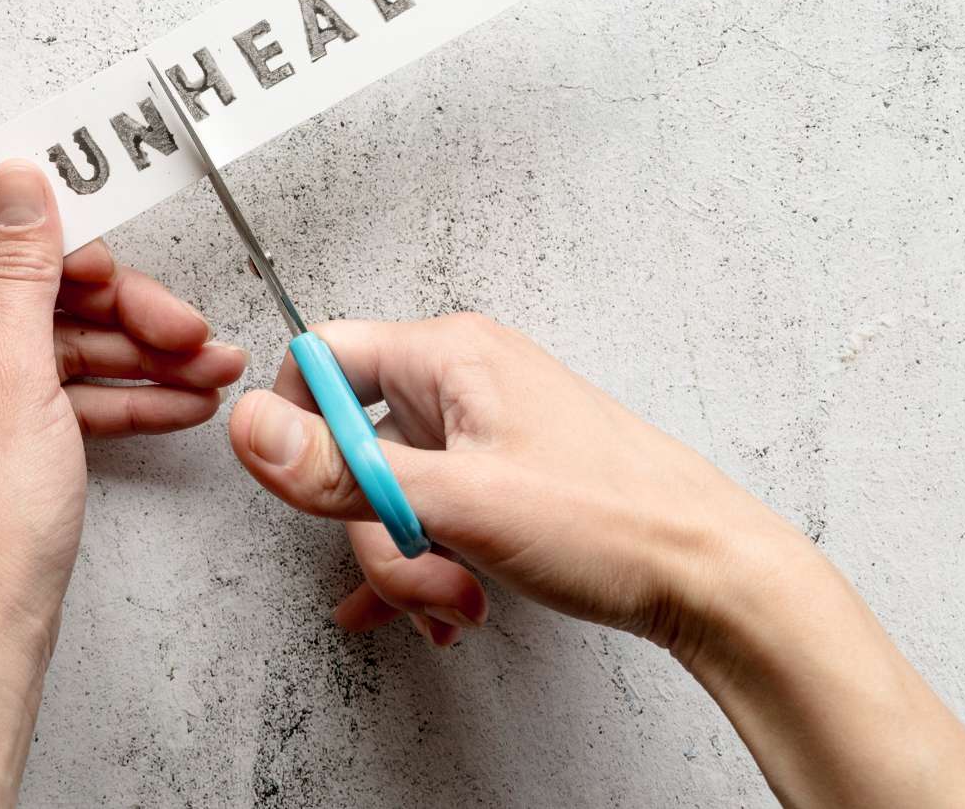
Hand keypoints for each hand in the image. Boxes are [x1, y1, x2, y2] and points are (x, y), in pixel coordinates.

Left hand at [0, 160, 245, 638]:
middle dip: (125, 301)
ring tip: (214, 369)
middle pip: (40, 281)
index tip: (124, 240)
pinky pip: (70, 390)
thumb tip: (19, 176)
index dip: (59, 222)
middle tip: (190, 328)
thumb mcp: (15, 369)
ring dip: (143, 350)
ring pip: (66, 338)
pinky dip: (126, 395)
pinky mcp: (2, 432)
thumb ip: (21, 267)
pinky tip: (184, 404)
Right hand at [229, 313, 785, 650]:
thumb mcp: (458, 500)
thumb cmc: (615, 521)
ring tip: (454, 602)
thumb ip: (344, 470)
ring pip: (391, 492)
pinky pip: (428, 512)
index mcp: (449, 355)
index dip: (297, 426)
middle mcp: (462, 380)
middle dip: (375, 530)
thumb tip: (251, 431)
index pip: (321, 357)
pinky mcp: (499, 477)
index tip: (306, 489)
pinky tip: (436, 608)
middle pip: (354, 445)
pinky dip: (426, 560)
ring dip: (407, 560)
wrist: (712, 577)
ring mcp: (482, 430)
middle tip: (421, 574)